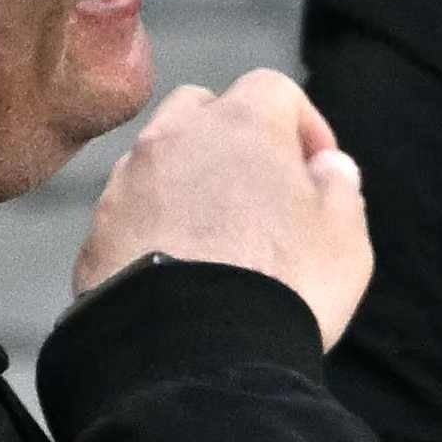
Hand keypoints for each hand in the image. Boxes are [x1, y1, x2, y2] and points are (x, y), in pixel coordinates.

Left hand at [74, 66, 366, 339]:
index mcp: (243, 122)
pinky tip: (177, 269)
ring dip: (187, 180)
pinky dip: (153, 225)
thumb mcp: (344, 236)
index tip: (316, 167)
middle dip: (231, 137)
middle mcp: (176, 136)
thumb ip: (339, 187)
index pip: (274, 89)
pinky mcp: (97, 232)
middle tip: (258, 191)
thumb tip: (329, 165)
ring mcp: (127, 182)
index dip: (303, 123)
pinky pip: (130, 212)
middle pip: (203, 109)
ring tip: (214, 236)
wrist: (192, 353)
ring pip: (159, 159)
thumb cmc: (282, 285)